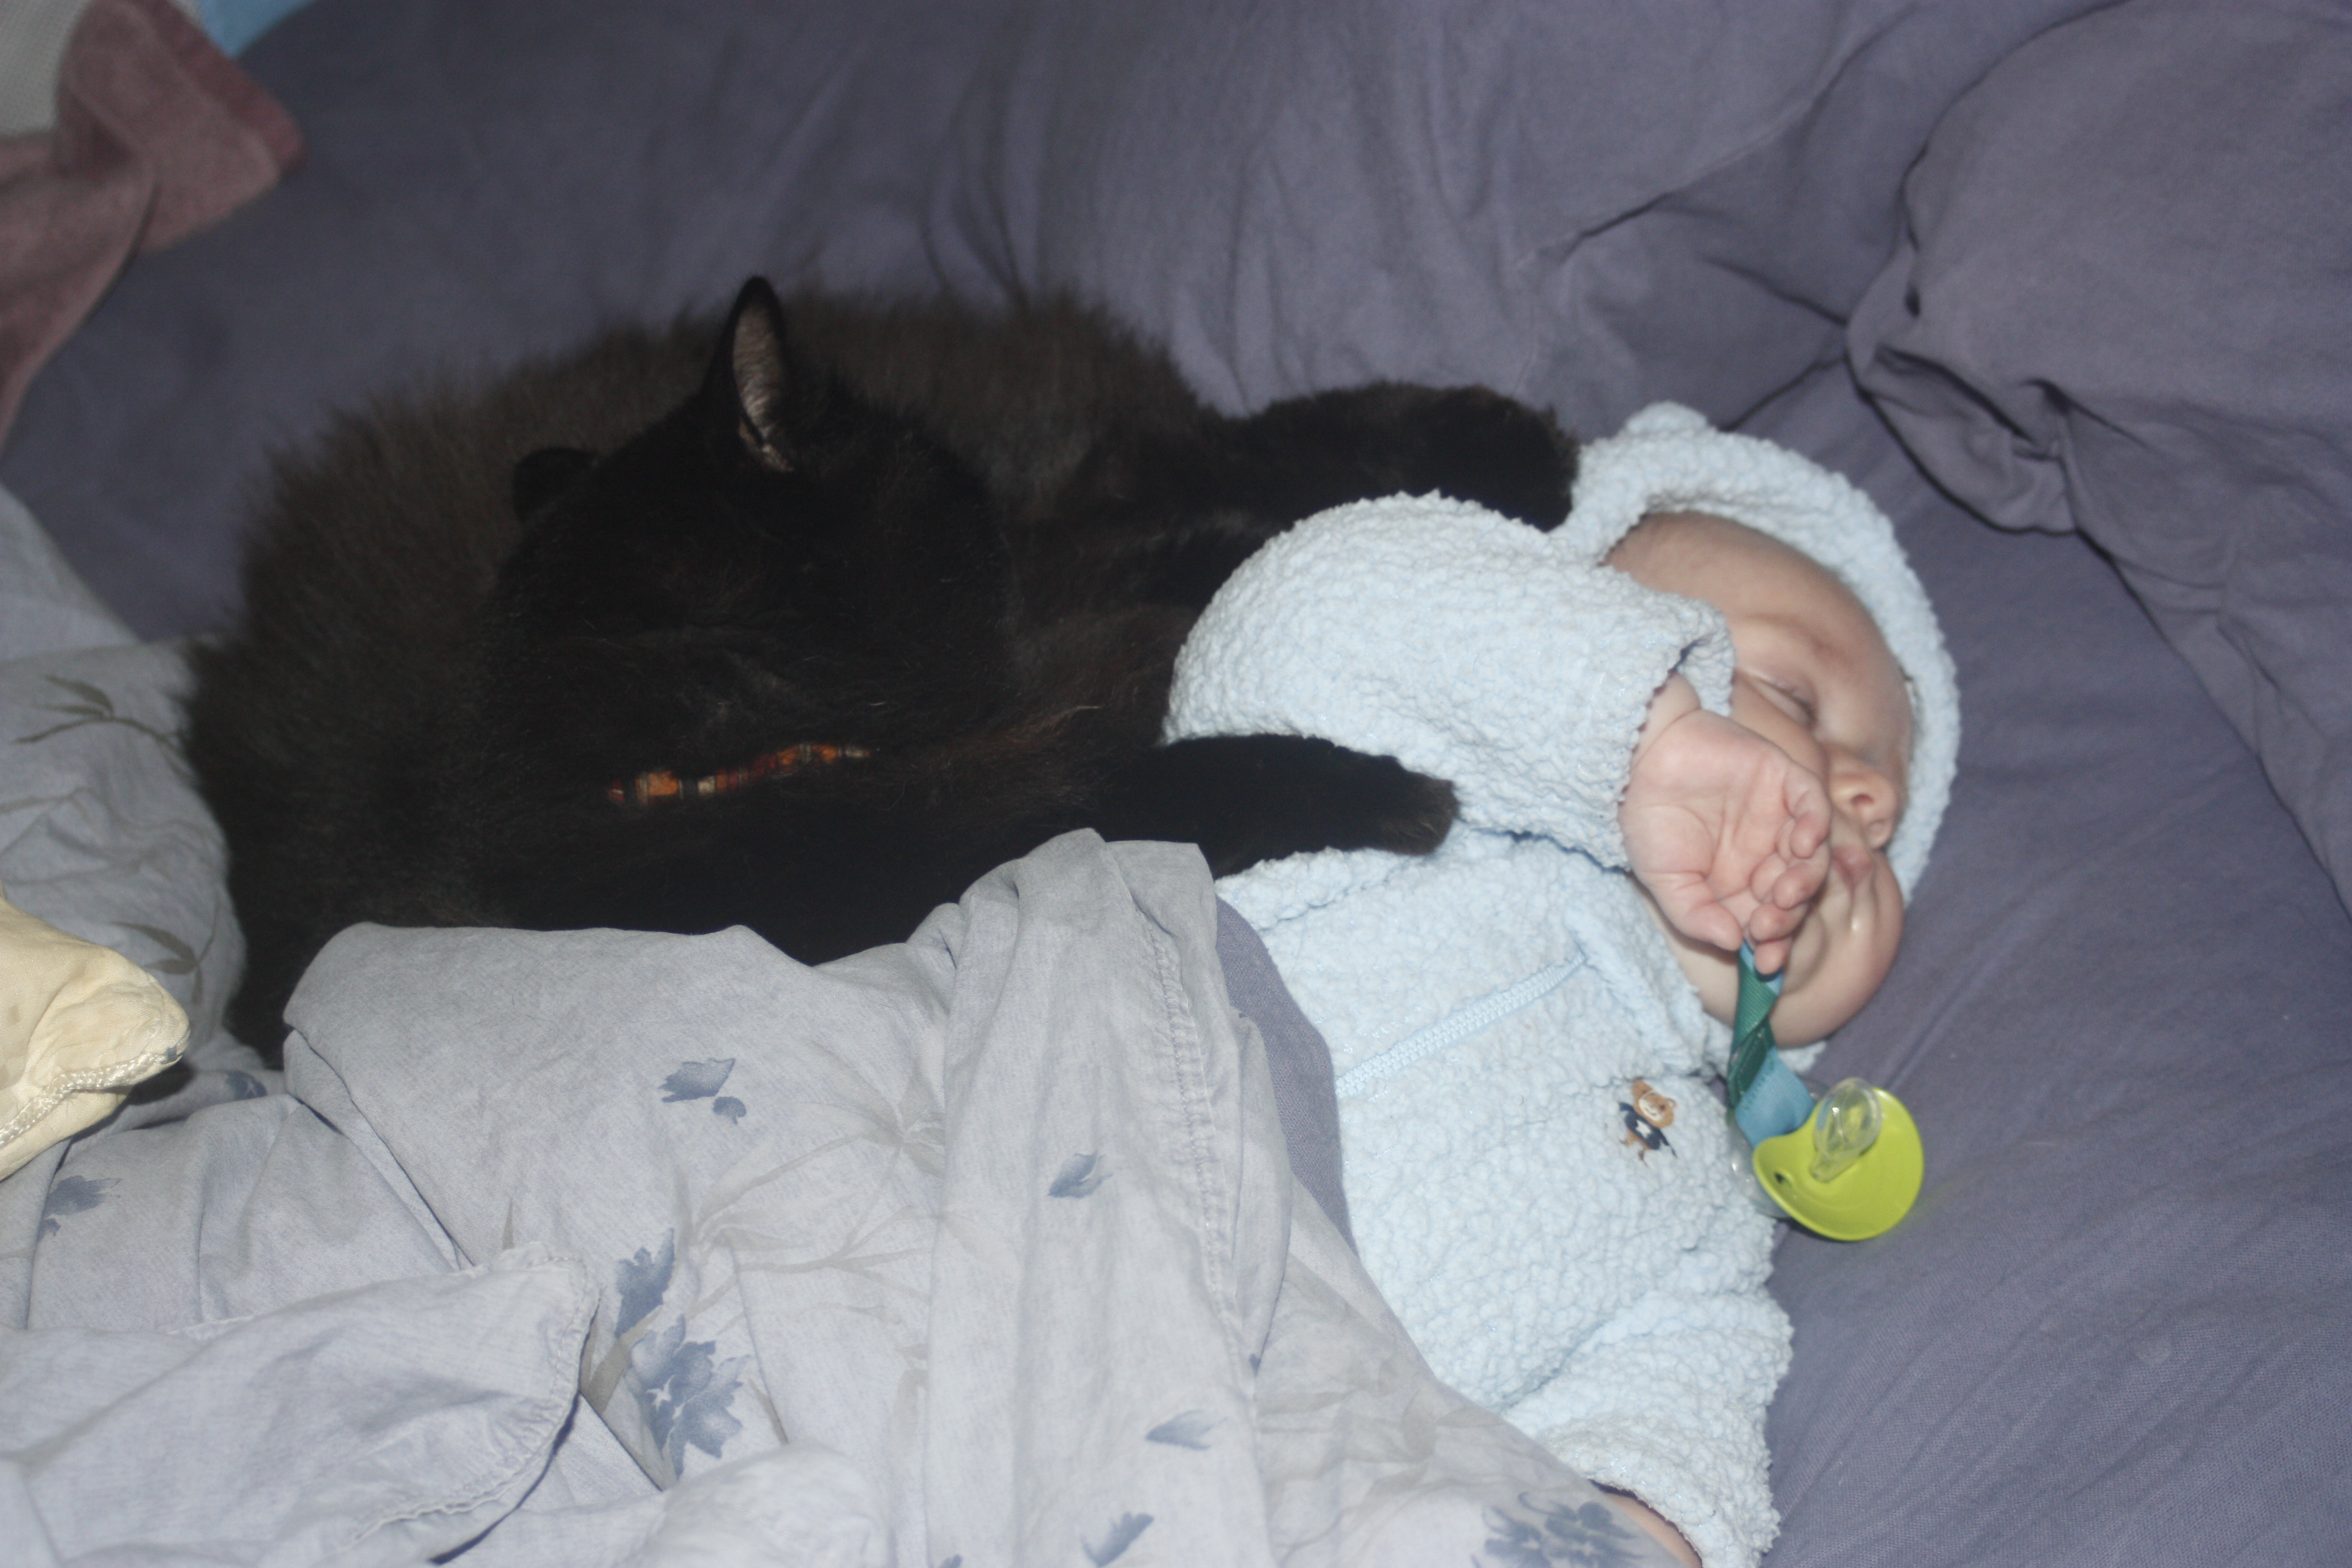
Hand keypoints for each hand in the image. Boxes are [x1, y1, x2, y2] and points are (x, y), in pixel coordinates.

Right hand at [1621, 675, 1828, 973]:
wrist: (1637, 759)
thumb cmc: (1648, 820)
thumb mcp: (1665, 881)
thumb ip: (1696, 915)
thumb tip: (1732, 944)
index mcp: (1739, 881)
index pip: (1770, 919)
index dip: (1773, 944)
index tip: (1765, 964)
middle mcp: (1766, 853)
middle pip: (1795, 894)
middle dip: (1787, 918)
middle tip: (1768, 927)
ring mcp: (1779, 817)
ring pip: (1813, 857)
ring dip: (1805, 881)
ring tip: (1784, 893)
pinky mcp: (1784, 780)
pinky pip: (1814, 807)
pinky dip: (1816, 827)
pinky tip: (1801, 845)